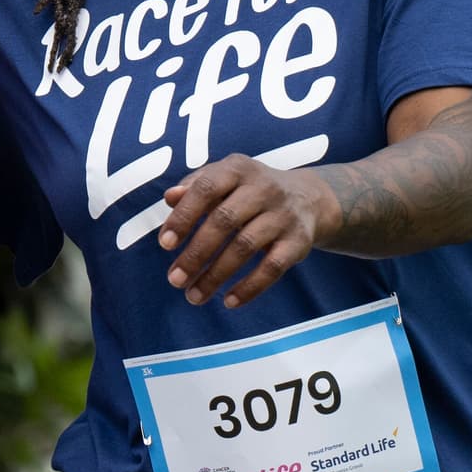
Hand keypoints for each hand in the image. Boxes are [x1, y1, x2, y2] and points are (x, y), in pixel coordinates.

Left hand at [157, 157, 339, 308]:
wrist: (306, 198)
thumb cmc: (247, 191)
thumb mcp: (223, 180)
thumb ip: (193, 188)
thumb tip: (169, 198)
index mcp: (237, 169)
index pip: (206, 189)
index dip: (184, 216)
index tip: (165, 245)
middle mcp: (263, 188)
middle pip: (224, 221)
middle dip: (196, 254)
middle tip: (175, 280)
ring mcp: (283, 215)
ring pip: (245, 247)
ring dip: (216, 276)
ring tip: (193, 296)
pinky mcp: (299, 241)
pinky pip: (273, 267)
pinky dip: (250, 287)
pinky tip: (229, 302)